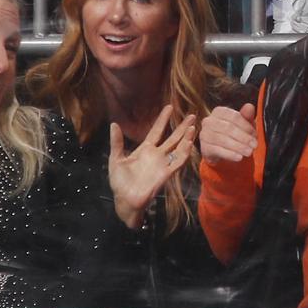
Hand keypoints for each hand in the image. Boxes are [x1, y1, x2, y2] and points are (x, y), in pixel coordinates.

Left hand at [108, 105, 196, 228]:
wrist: (125, 200)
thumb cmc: (119, 182)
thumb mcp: (116, 159)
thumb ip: (117, 142)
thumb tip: (113, 124)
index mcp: (145, 150)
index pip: (157, 131)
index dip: (163, 120)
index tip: (169, 107)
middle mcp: (156, 155)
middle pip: (172, 138)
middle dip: (182, 127)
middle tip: (192, 116)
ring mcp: (162, 164)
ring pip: (178, 148)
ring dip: (186, 138)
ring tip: (193, 127)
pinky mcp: (166, 174)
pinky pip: (177, 162)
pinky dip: (184, 152)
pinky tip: (189, 142)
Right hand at [198, 103, 256, 164]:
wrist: (222, 151)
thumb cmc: (234, 134)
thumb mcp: (243, 124)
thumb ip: (246, 116)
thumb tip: (249, 106)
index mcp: (219, 111)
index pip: (234, 117)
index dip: (246, 126)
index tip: (255, 135)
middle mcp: (209, 121)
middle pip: (228, 128)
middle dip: (243, 137)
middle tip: (254, 145)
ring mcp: (205, 134)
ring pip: (223, 140)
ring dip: (238, 147)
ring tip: (249, 152)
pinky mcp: (204, 147)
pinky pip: (218, 150)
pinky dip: (230, 154)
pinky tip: (239, 157)